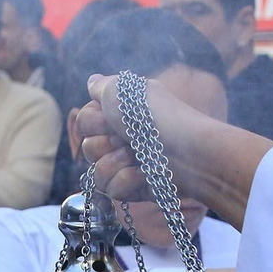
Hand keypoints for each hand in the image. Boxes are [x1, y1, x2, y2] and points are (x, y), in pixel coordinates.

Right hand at [75, 74, 269, 229]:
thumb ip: (101, 86)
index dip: (94, 121)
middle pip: (88, 148)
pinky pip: (111, 190)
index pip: (84, 122)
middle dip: (104, 142)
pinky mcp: (134, 189)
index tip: (112, 117)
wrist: (187, 150)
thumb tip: (92, 81)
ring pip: (96, 172)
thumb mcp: (123, 91)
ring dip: (115, 162)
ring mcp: (127, 166)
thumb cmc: (156, 117)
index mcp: (120, 115)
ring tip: (137, 156)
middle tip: (126, 138)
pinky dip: (127, 181)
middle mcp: (122, 139)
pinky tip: (144, 174)